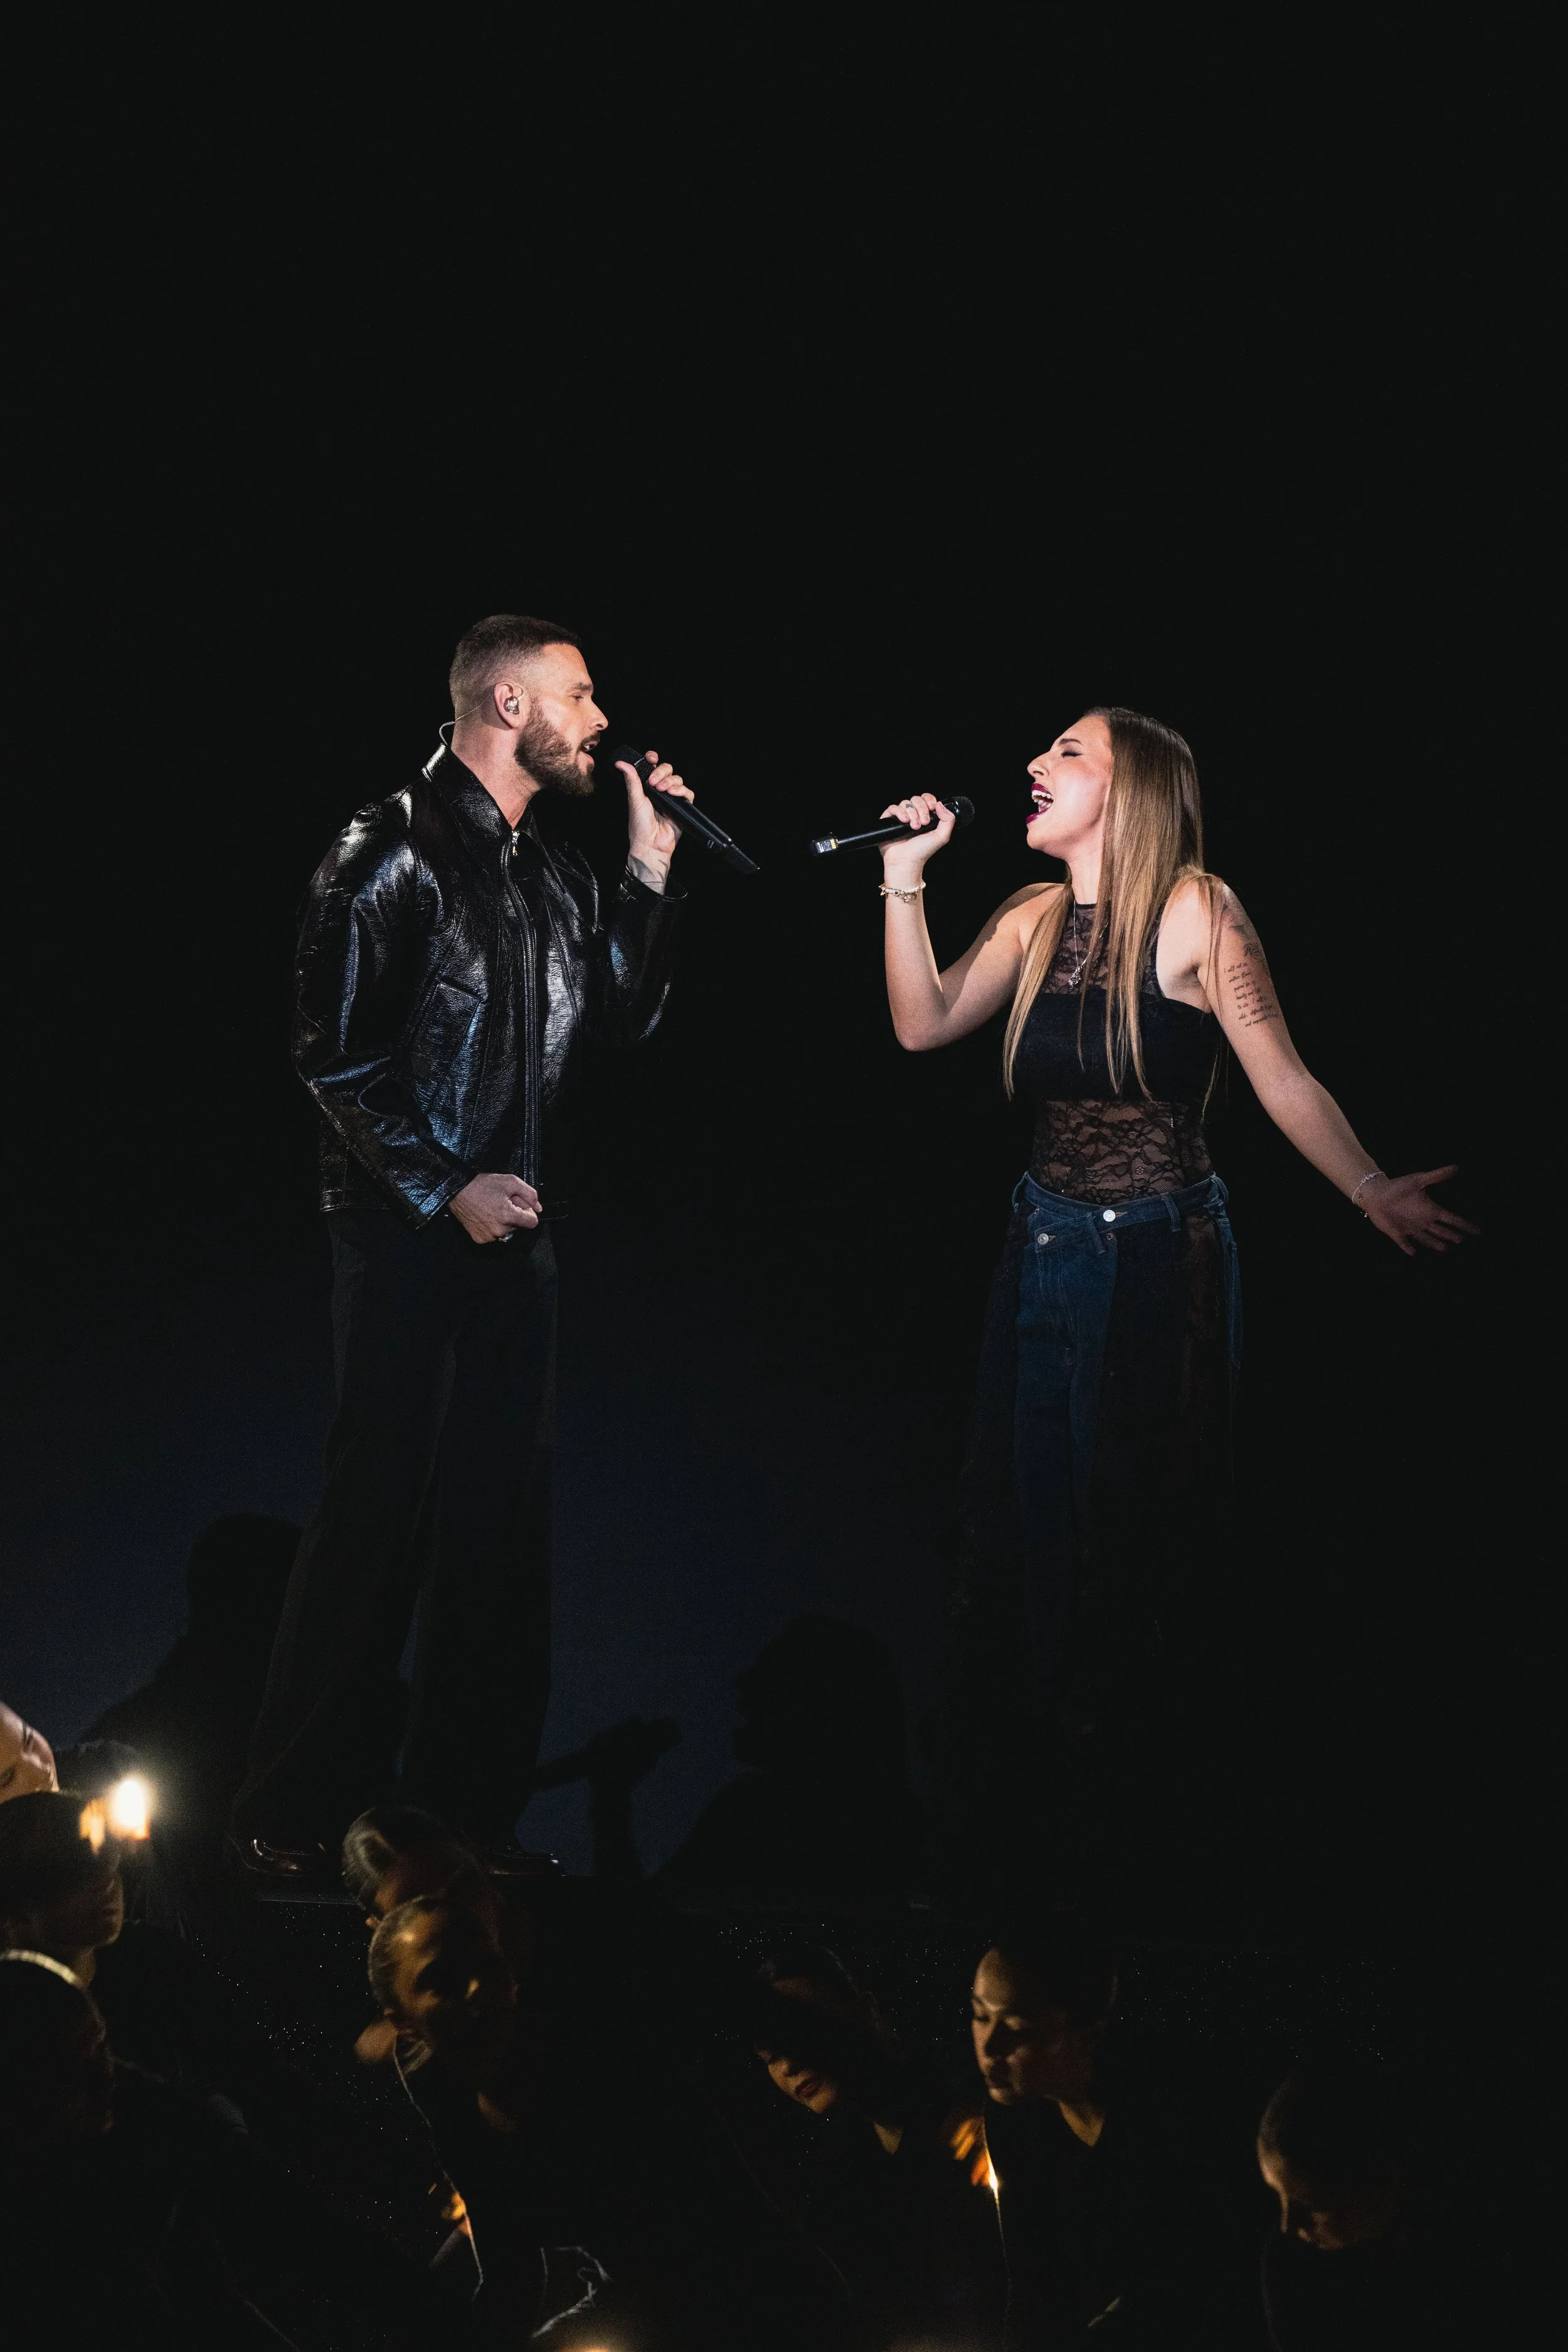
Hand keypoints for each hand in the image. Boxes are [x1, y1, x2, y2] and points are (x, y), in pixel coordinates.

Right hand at [450, 1172, 540, 1244]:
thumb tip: (539, 1208)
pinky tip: (485, 1216)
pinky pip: (494, 1235)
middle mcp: (499, 1230)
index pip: (532, 1223)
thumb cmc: (482, 1184)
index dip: (528, 1212)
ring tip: (492, 1208)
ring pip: (506, 1231)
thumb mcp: (510, 1182)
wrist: (457, 1190)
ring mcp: (488, 1237)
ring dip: (504, 1222)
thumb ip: (530, 1194)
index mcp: (508, 1216)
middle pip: (519, 1226)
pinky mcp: (480, 1239)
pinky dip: (492, 1227)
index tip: (519, 1205)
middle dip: (514, 1215)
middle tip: (502, 1202)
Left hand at [617, 748, 693, 888]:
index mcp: (646, 787)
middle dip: (661, 772)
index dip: (653, 759)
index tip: (651, 758)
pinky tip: (674, 794)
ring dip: (670, 781)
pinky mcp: (682, 807)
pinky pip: (688, 793)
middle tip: (654, 782)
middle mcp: (659, 791)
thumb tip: (621, 763)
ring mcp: (671, 798)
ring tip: (663, 790)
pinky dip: (682, 790)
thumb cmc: (640, 826)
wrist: (650, 844)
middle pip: (667, 770)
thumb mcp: (634, 799)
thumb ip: (631, 780)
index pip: (652, 766)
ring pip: (678, 779)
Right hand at [879, 791, 957, 884]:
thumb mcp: (942, 836)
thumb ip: (948, 819)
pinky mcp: (889, 820)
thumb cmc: (922, 852)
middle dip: (922, 809)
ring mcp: (900, 817)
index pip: (926, 799)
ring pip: (906, 803)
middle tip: (923, 823)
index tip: (932, 808)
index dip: (929, 800)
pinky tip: (904, 821)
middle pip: (917, 799)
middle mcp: (913, 815)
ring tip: (914, 827)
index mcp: (925, 816)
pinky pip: (893, 808)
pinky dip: (900, 812)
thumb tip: (940, 804)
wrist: (906, 861)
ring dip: (912, 813)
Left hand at [1360, 1165, 1478, 1256]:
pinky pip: (1404, 1242)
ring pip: (1426, 1239)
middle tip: (1462, 1241)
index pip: (1451, 1219)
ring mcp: (1410, 1228)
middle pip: (1441, 1231)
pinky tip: (1414, 1253)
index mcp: (1430, 1210)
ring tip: (1446, 1249)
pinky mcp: (1396, 1232)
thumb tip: (1456, 1167)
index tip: (1477, 1231)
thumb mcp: (1418, 1180)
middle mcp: (1423, 1221)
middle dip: (1451, 1235)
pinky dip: (1408, 1248)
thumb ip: (1436, 1176)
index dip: (1464, 1225)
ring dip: (1435, 1244)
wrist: (1376, 1193)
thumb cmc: (1398, 1186)